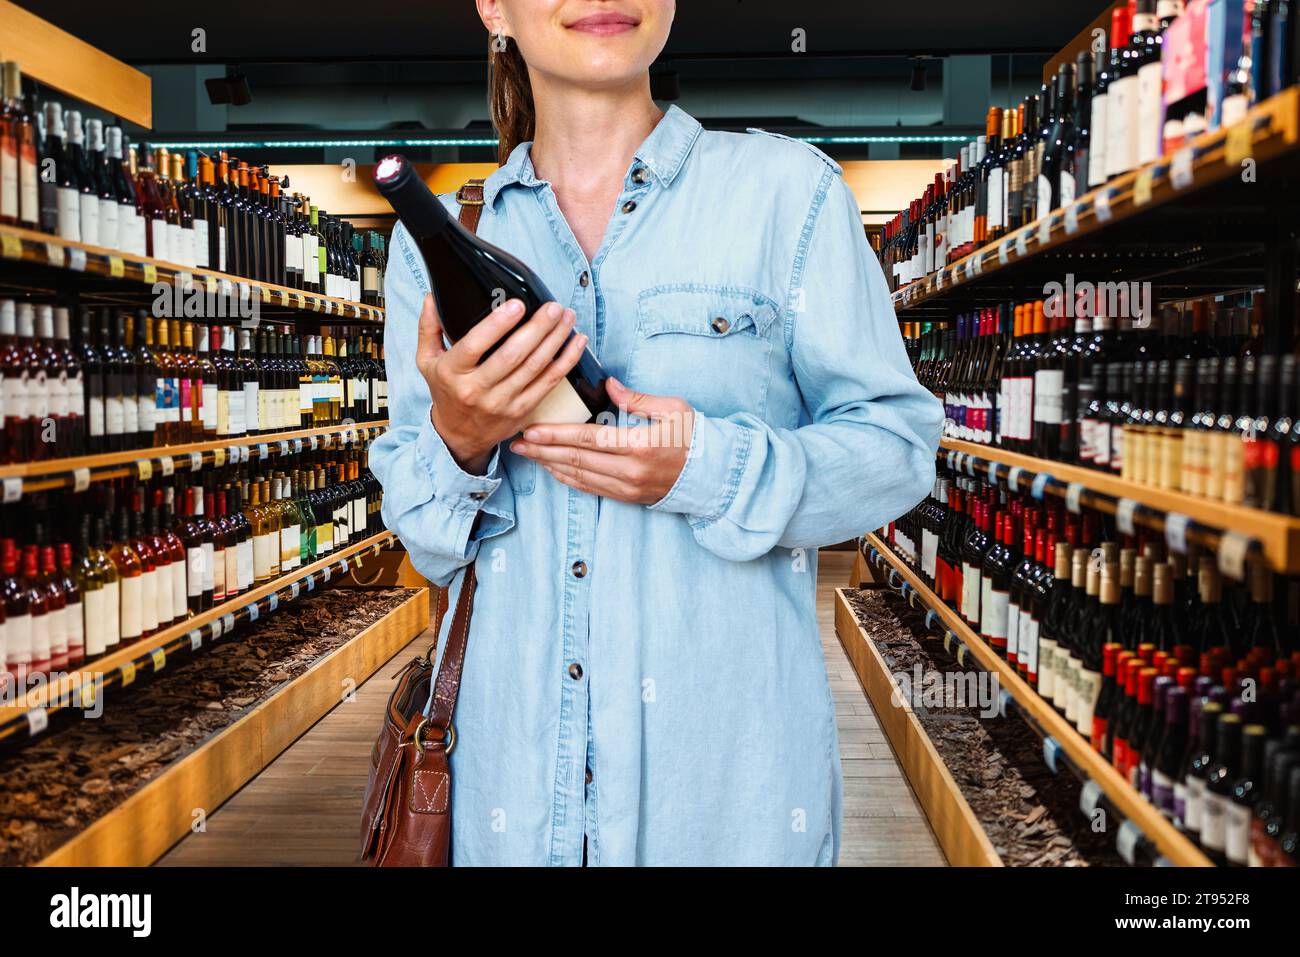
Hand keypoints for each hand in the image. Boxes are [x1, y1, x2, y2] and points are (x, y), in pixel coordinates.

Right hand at [416, 292, 588, 473]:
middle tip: (552, 307)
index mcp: (453, 372)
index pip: (475, 345)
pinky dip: (566, 361)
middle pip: (512, 355)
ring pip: (535, 367)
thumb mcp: (427, 361)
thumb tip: (432, 297)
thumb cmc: (446, 391)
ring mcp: (503, 403)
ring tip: (567, 317)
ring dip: (556, 340)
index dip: (498, 324)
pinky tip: (577, 342)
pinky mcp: (523, 411)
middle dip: (537, 328)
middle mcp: (477, 390)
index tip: (517, 304)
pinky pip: (549, 383)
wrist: (459, 436)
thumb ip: (429, 328)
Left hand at [509, 378, 693, 504]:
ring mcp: (627, 487)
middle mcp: (630, 470)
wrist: (713, 476)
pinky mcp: (626, 496)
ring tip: (527, 453)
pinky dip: (567, 478)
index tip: (532, 429)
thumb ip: (638, 399)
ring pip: (578, 476)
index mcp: (641, 445)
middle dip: (543, 450)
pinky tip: (551, 468)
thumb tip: (610, 385)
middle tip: (517, 441)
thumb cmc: (696, 438)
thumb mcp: (674, 409)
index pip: (588, 438)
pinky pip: (590, 488)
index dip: (556, 434)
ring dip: (549, 464)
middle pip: (576, 459)